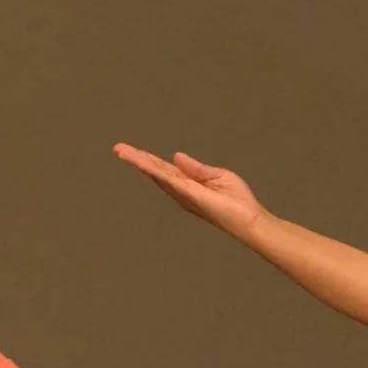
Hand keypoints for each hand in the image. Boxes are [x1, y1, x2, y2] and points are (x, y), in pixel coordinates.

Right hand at [112, 144, 266, 238]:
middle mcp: (181, 191)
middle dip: (137, 159)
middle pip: (155, 172)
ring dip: (139, 162)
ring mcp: (184, 193)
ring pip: (157, 174)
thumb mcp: (217, 176)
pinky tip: (142, 161)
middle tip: (118, 148)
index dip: (148, 159)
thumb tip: (176, 156)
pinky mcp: (190, 194)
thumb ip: (196, 168)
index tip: (132, 150)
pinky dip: (154, 169)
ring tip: (122, 151)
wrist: (249, 219)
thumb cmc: (237, 201)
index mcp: (188, 185)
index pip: (164, 170)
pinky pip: (169, 178)